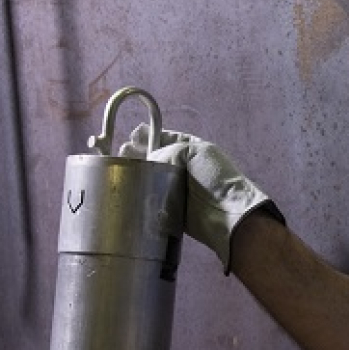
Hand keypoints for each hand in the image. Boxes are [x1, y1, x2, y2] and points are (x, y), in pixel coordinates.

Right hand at [122, 123, 283, 272]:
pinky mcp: (172, 207)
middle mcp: (185, 167)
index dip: (149, 135)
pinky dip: (142, 193)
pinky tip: (130, 188)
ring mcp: (178, 187)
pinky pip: (153, 197)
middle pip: (156, 157)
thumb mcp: (194, 151)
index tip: (133, 136)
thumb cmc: (215, 178)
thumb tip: (150, 160)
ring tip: (122, 167)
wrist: (226, 213)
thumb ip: (169, 150)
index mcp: (193, 149)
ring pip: (152, 177)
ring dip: (138, 173)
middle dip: (139, 154)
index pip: (167, 138)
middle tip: (123, 152)